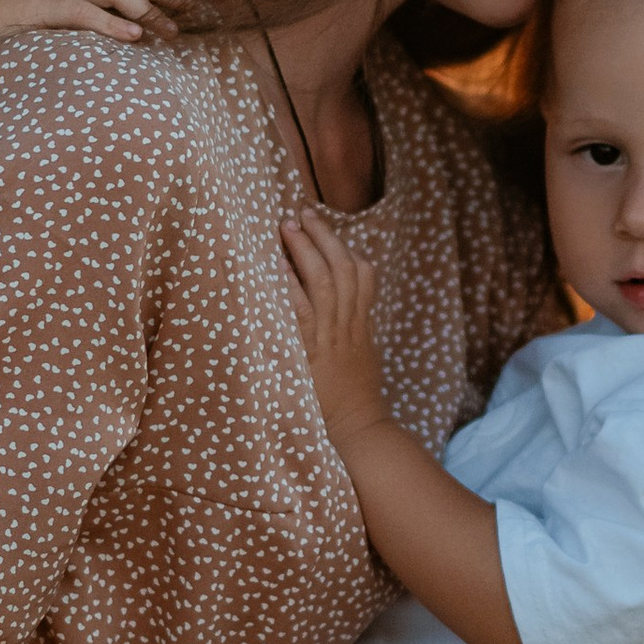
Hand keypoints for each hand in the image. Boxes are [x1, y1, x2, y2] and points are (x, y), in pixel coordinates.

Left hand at [280, 208, 389, 445]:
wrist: (359, 429)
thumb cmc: (353, 399)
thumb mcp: (360, 358)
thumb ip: (350, 332)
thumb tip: (338, 312)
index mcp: (361, 325)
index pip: (364, 276)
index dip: (346, 248)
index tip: (326, 230)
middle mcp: (349, 326)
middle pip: (344, 269)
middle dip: (324, 238)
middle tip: (301, 214)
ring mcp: (332, 338)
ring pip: (326, 282)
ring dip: (307, 251)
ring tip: (287, 227)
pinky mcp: (312, 354)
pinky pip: (303, 313)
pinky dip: (292, 287)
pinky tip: (279, 268)